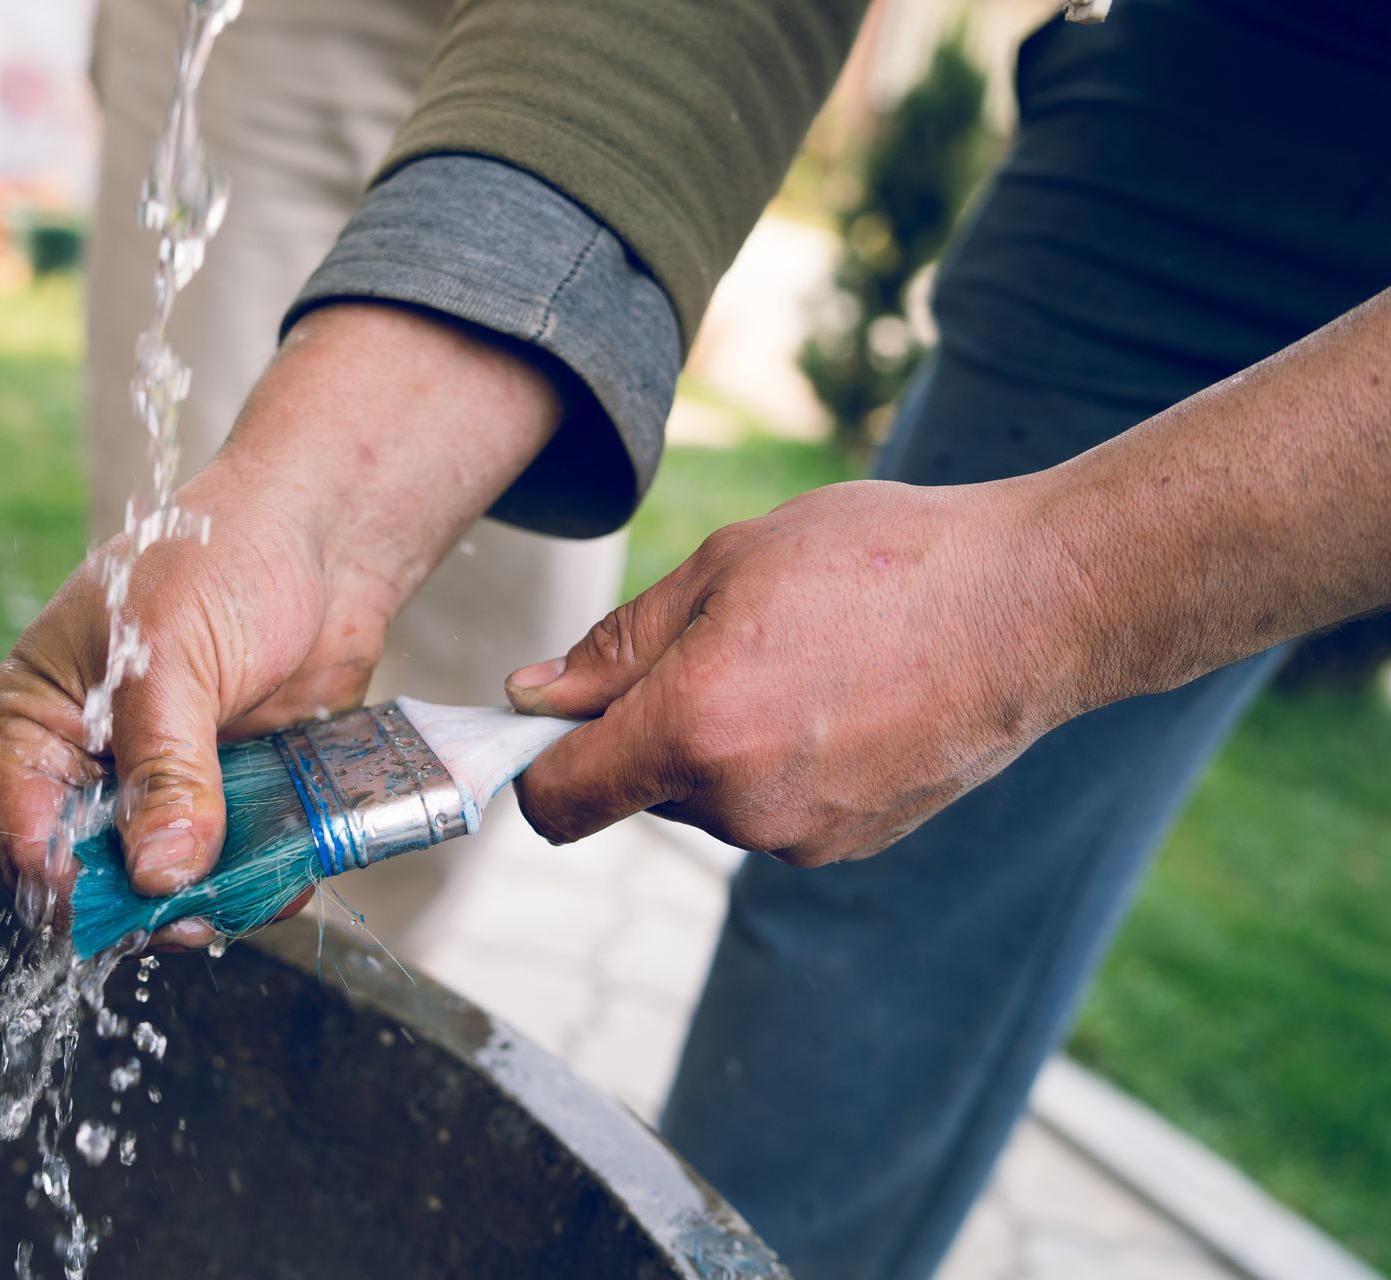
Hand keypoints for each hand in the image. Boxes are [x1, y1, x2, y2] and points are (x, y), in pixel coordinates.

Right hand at [0, 485, 372, 943]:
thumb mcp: (175, 657)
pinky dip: (260, 881)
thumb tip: (159, 871)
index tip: (110, 902)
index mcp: (39, 717)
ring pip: (168, 882)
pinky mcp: (232, 799)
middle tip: (188, 915)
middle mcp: (92, 763)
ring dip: (207, 900)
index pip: (22, 820)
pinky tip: (286, 876)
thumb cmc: (223, 556)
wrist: (326, 536)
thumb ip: (166, 767)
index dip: (59, 873)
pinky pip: (236, 866)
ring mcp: (165, 786)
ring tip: (244, 895)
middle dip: (139, 902)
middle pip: (93, 871)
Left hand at [506, 478, 1083, 865]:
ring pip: (707, 796)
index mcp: (694, 729)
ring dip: (718, 742)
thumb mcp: (726, 566)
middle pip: (636, 787)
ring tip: (802, 660)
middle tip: (724, 639)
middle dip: (649, 726)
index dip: (534, 765)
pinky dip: (777, 764)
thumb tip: (534, 697)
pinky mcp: (851, 846)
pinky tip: (840, 698)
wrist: (1038, 604)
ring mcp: (802, 838)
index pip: (560, 800)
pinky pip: (769, 810)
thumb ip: (617, 646)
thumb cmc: (882, 560)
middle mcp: (742, 806)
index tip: (544, 724)